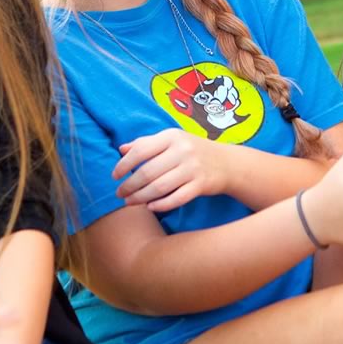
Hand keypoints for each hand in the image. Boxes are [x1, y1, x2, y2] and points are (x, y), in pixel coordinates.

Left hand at [114, 129, 232, 211]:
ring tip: (130, 202)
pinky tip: (150, 207)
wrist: (227, 162)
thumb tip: (121, 149)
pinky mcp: (201, 185)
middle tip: (120, 193)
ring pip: (160, 187)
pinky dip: (161, 204)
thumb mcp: (172, 140)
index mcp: (171, 136)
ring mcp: (193, 168)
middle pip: (148, 172)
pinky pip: (177, 198)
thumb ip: (146, 143)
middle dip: (130, 185)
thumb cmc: (193, 150)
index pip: (141, 150)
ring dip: (141, 197)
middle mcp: (182, 150)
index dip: (124, 165)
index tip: (115, 176)